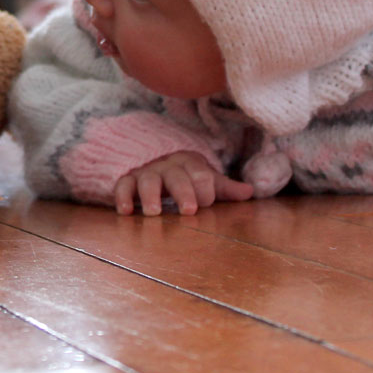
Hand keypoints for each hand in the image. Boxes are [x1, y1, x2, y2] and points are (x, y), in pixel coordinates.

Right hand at [114, 151, 253, 215]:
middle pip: (175, 176)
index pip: (199, 172)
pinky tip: (126, 212)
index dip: (204, 188)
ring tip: (154, 213)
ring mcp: (146, 172)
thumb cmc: (185, 177)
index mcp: (190, 163)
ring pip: (147, 180)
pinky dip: (123, 197)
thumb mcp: (206, 180)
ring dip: (151, 195)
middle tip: (189, 210)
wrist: (154, 160)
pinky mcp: (128, 179)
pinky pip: (123, 185)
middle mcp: (167, 165)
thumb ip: (225, 188)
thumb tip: (250, 192)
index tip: (205, 203)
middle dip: (183, 191)